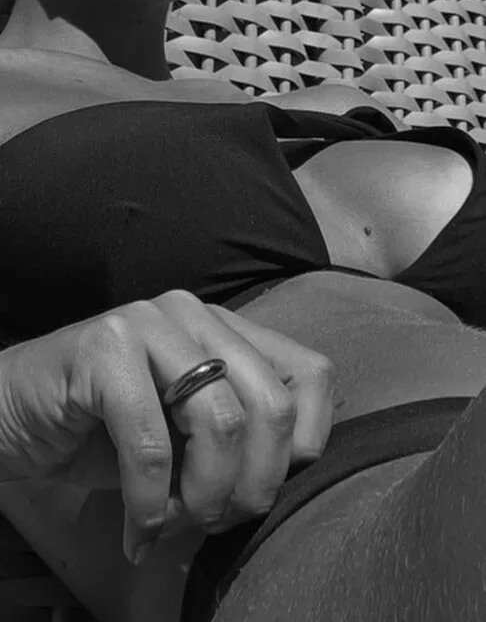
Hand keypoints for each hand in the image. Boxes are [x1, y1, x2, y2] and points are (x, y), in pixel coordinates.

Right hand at [0, 290, 334, 563]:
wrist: (13, 415)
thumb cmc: (105, 432)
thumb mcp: (188, 438)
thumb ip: (238, 442)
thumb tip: (286, 481)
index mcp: (228, 329)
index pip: (313, 376)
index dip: (301, 449)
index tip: (258, 490)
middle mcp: (197, 314)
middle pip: (274, 406)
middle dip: (254, 486)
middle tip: (215, 521)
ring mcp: (152, 321)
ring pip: (222, 422)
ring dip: (204, 498)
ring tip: (175, 524)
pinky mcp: (106, 344)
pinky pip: (152, 441)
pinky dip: (150, 502)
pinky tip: (138, 527)